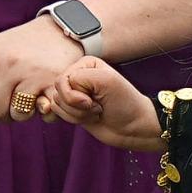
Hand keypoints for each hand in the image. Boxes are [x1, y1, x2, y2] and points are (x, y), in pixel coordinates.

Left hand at [0, 13, 85, 121]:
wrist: (61, 29)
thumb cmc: (24, 43)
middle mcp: (9, 63)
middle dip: (0, 114)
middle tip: (8, 109)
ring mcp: (31, 73)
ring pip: (17, 113)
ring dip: (22, 114)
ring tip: (27, 103)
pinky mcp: (53, 82)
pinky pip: (42, 113)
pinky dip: (42, 113)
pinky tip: (43, 102)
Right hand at [46, 56, 161, 150]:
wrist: (134, 128)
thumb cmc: (125, 103)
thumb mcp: (105, 81)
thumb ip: (77, 78)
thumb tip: (59, 93)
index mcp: (85, 64)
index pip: (62, 79)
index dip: (76, 94)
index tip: (98, 98)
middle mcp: (78, 76)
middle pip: (57, 91)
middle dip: (76, 105)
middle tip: (97, 106)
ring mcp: (75, 93)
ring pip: (57, 103)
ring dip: (77, 113)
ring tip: (97, 112)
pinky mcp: (73, 108)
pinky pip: (58, 113)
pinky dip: (74, 118)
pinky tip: (91, 118)